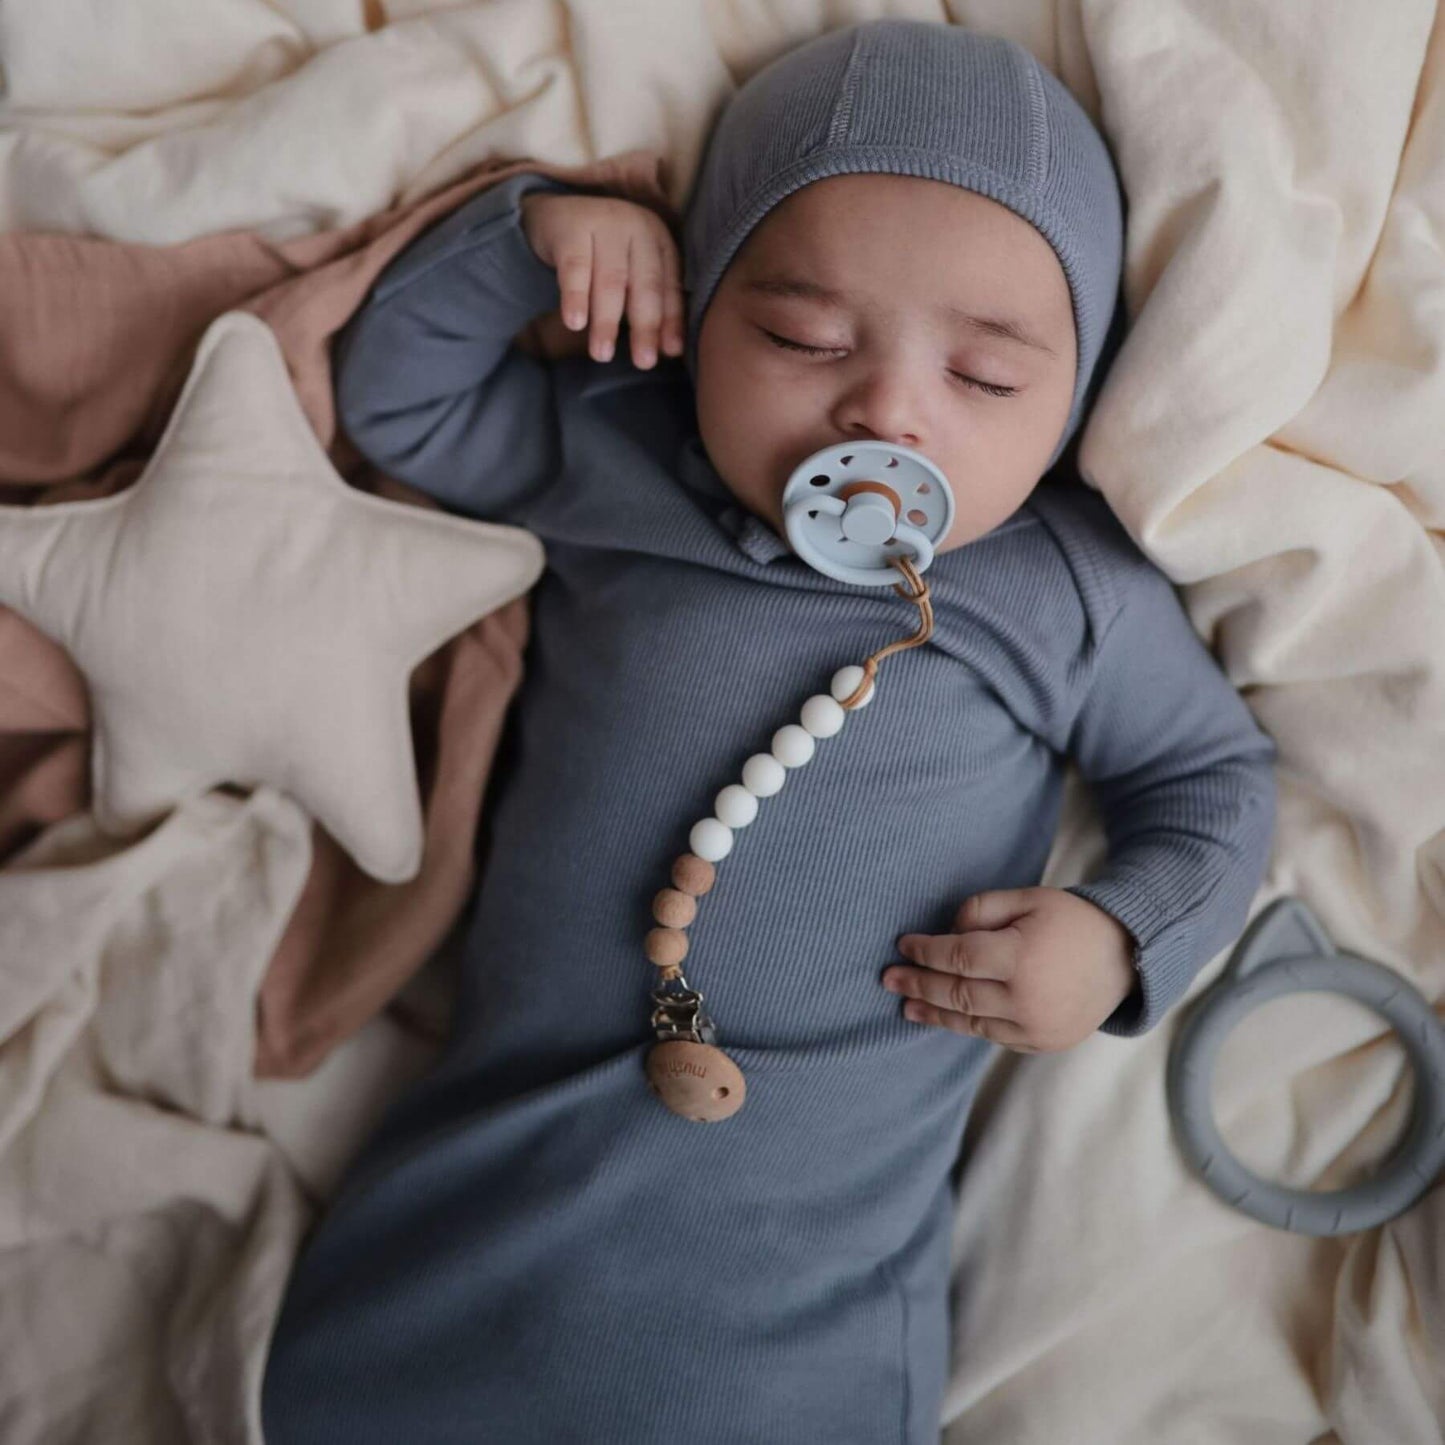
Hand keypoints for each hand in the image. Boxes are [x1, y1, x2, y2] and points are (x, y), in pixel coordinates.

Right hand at [520, 191, 685, 369]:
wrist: (555, 216)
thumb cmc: (603, 254)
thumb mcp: (632, 271)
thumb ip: (651, 303)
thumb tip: (671, 350)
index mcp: (658, 240)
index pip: (668, 286)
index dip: (671, 320)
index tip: (670, 352)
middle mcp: (637, 227)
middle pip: (644, 284)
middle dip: (645, 326)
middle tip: (643, 363)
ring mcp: (605, 224)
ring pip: (610, 281)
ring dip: (606, 321)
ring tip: (602, 354)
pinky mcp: (572, 228)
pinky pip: (575, 269)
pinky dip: (575, 298)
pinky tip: (574, 323)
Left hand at [880, 887, 1139, 1052]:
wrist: (1128, 957)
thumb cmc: (1072, 921)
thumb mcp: (1027, 898)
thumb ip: (981, 910)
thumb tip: (947, 933)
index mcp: (1020, 958)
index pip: (956, 958)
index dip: (925, 952)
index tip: (904, 945)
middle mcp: (1025, 999)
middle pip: (956, 994)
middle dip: (918, 985)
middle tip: (888, 979)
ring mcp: (1035, 1028)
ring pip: (971, 1022)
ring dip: (935, 1013)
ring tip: (907, 1005)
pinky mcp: (1043, 1043)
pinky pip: (994, 1035)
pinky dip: (968, 1024)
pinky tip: (947, 1016)